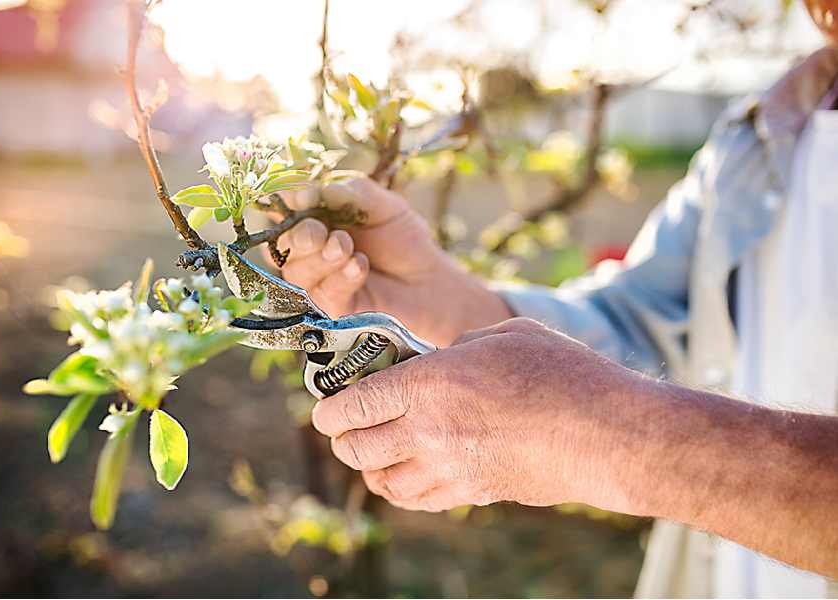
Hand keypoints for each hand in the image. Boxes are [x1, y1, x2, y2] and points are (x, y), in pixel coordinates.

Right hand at [276, 173, 511, 345]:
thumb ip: (350, 192)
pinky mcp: (331, 309)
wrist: (429, 279)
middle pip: (284, 245)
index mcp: (316, 219)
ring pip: (297, 271)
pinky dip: (340, 277)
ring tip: (348, 248)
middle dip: (300, 236)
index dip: (285, 204)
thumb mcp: (383, 205)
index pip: (284, 210)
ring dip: (321, 258)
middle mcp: (309, 252)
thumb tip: (313, 191)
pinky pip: (322, 293)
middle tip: (321, 232)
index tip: (299, 198)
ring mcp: (317, 283)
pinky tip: (360, 267)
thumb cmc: (404, 239)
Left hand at [310, 318, 649, 512]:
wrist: (607, 434)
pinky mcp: (473, 493)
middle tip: (344, 427)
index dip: (330, 409)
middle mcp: (428, 431)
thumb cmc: (562, 373)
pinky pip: (417, 500)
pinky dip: (399, 489)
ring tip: (372, 452)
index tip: (324, 409)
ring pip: (381, 481)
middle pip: (357, 447)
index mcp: (429, 383)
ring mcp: (449, 468)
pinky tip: (404, 476)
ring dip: (368, 467)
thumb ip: (458, 345)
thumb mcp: (503, 334)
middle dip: (342, 438)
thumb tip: (440, 357)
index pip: (354, 404)